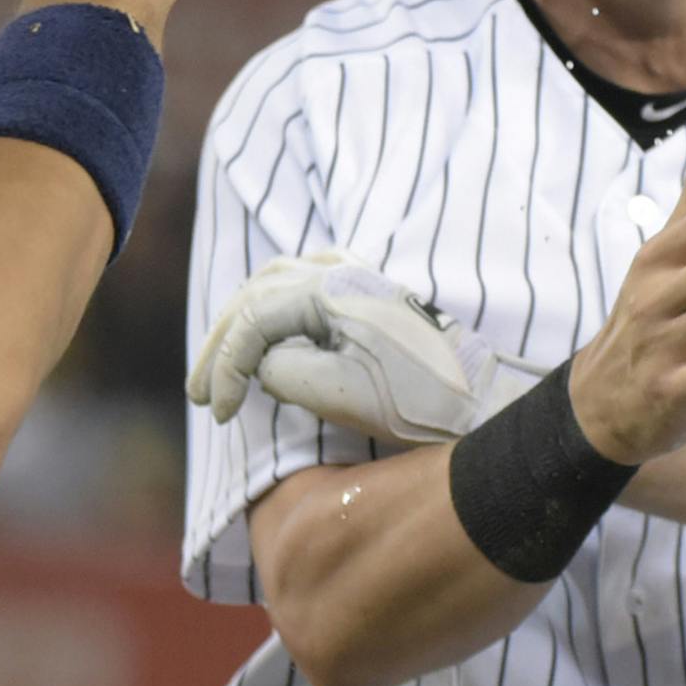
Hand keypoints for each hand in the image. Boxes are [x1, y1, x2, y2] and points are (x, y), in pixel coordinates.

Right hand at [188, 253, 539, 444]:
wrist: (485, 399)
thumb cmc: (421, 401)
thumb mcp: (343, 396)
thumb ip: (284, 372)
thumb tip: (262, 364)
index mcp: (332, 288)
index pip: (253, 320)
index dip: (226, 369)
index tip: (221, 415)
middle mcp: (341, 270)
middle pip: (255, 293)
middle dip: (221, 345)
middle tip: (199, 396)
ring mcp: (356, 275)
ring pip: (274, 281)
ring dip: (241, 321)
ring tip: (222, 364)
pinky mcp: (367, 291)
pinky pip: (302, 281)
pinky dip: (271, 305)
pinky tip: (266, 326)